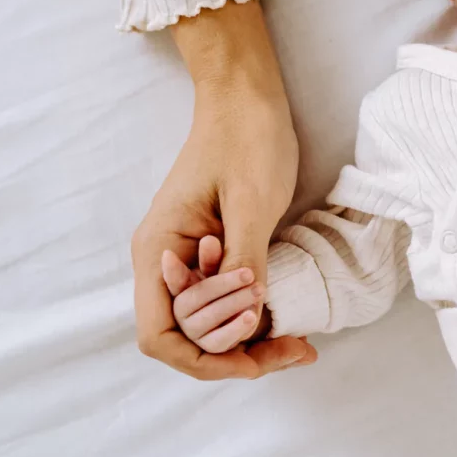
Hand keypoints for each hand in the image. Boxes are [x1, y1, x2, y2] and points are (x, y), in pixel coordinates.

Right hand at [130, 1, 316, 378]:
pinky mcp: (212, 253)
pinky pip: (224, 301)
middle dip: (237, 352)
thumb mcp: (251, 200)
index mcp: (158, 248)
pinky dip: (254, 316)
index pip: (160, 335)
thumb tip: (249, 314)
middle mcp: (164, 261)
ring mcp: (187, 258)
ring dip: (249, 339)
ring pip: (207, 325)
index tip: (253, 360)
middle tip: (296, 346)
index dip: (203, 359)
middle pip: (187, 337)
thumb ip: (244, 258)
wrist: (248, 95)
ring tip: (298, 341)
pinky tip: (288, 319)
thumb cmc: (246, 137)